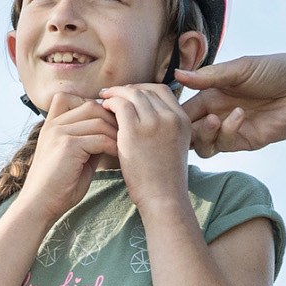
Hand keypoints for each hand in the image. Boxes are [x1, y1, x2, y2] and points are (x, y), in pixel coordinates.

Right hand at [14, 93, 118, 221]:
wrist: (40, 204)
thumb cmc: (59, 185)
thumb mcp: (74, 157)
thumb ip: (87, 141)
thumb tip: (109, 131)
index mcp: (52, 124)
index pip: (73, 98)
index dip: (95, 106)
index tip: (109, 122)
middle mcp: (53, 124)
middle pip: (91, 105)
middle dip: (111, 117)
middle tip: (124, 133)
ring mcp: (59, 133)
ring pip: (98, 121)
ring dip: (115, 133)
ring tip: (125, 145)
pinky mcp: (67, 145)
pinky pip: (100, 138)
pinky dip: (114, 146)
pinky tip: (120, 155)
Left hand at [96, 83, 190, 208]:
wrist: (163, 197)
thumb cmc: (164, 178)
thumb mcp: (173, 145)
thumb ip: (164, 127)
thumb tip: (143, 114)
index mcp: (183, 120)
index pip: (162, 90)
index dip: (143, 88)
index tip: (130, 93)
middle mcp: (170, 117)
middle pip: (146, 90)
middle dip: (127, 89)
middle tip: (112, 93)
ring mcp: (154, 122)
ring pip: (132, 94)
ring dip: (116, 93)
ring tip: (104, 98)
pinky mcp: (135, 131)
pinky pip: (120, 105)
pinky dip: (110, 102)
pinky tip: (103, 108)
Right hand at [176, 53, 285, 157]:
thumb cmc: (277, 70)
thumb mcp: (240, 68)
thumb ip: (209, 76)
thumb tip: (178, 75)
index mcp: (212, 94)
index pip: (184, 109)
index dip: (173, 114)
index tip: (163, 113)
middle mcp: (218, 113)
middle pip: (189, 132)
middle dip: (185, 130)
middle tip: (190, 122)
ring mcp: (232, 129)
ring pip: (203, 144)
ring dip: (203, 135)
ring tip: (214, 120)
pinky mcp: (247, 140)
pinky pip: (226, 144)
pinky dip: (226, 132)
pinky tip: (239, 115)